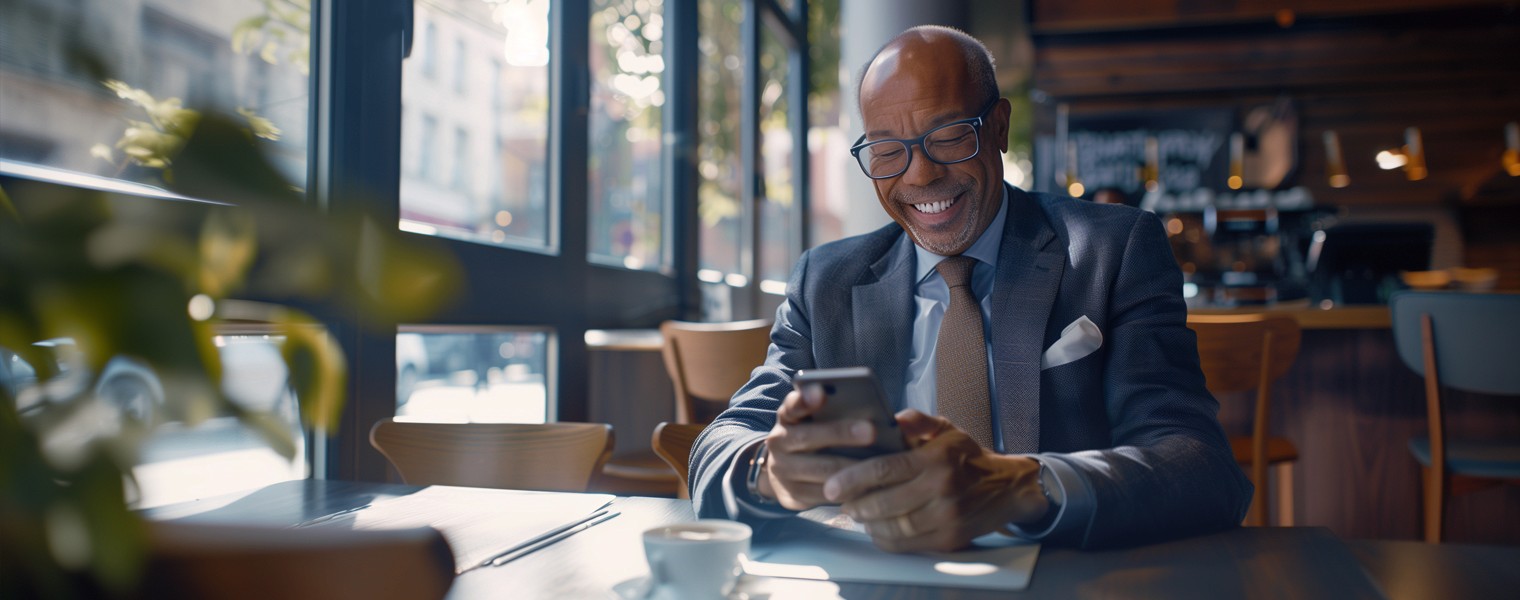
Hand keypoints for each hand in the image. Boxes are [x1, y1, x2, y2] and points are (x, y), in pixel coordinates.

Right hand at [755, 387, 877, 510]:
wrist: (785, 470)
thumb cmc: (814, 435)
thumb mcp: (815, 419)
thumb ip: (831, 410)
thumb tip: (867, 405)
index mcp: (787, 417)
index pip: (792, 405)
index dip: (805, 399)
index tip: (821, 392)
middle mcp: (779, 441)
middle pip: (808, 437)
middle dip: (841, 433)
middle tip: (871, 431)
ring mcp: (782, 470)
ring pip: (819, 470)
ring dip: (850, 467)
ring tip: (878, 462)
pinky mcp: (791, 495)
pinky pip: (824, 494)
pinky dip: (848, 490)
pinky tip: (870, 484)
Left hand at [823, 410, 1048, 551]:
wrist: (1009, 488)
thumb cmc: (969, 457)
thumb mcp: (948, 430)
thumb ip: (918, 421)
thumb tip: (895, 417)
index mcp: (936, 458)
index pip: (885, 469)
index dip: (853, 479)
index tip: (832, 486)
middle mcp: (942, 488)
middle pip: (885, 502)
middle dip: (856, 505)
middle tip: (841, 502)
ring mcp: (947, 516)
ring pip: (895, 527)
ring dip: (869, 524)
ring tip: (857, 514)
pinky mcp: (950, 539)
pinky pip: (909, 544)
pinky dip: (887, 540)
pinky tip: (876, 530)